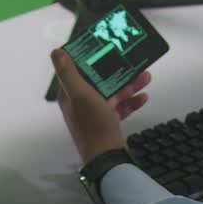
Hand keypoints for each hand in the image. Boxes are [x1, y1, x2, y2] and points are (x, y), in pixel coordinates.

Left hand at [51, 48, 151, 163]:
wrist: (108, 157)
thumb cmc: (93, 125)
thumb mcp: (80, 95)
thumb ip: (69, 73)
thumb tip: (56, 52)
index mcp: (71, 95)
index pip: (78, 69)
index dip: (89, 56)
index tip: (104, 45)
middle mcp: (81, 103)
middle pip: (99, 80)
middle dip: (116, 70)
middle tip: (132, 61)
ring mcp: (95, 113)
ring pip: (113, 92)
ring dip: (129, 84)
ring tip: (145, 77)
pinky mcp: (108, 122)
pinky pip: (121, 107)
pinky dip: (132, 101)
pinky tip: (144, 97)